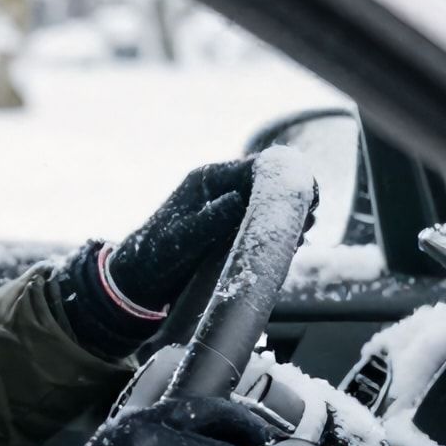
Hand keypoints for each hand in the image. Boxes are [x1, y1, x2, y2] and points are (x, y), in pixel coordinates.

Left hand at [57, 157, 317, 359]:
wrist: (138, 279)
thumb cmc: (153, 257)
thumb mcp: (180, 240)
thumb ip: (209, 220)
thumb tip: (237, 199)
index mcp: (208, 180)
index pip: (257, 167)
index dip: (286, 179)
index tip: (307, 199)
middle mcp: (221, 189)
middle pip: (270, 183)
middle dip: (291, 199)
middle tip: (306, 223)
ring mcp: (227, 208)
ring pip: (270, 204)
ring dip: (287, 217)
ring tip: (299, 236)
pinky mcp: (232, 228)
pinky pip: (263, 223)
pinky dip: (278, 232)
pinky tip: (288, 246)